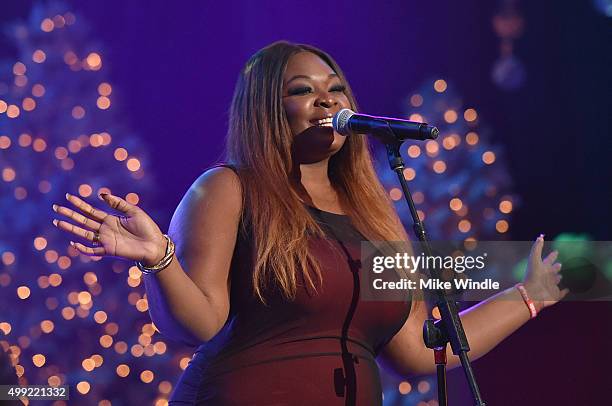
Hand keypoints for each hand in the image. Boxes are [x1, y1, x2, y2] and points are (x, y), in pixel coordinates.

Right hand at [52, 193, 166, 265]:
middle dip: (70, 215)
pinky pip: (93, 251)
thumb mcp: (133, 211)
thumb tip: (101, 194)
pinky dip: (83, 248)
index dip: (79, 204)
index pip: (90, 211)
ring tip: (58, 222)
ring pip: (84, 234)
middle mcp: (105, 229)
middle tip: (56, 208)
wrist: (155, 244)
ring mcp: (106, 240)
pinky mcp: (110, 250)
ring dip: (71, 228)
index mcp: (110, 219)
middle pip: (83, 221)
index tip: (68, 197)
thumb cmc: (147, 228)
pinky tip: (74, 242)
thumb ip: (117, 203)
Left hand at [523, 235, 568, 310]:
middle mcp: (546, 276)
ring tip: (561, 275)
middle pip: (552, 270)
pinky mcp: (555, 294)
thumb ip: (537, 248)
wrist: (532, 292)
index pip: (548, 260)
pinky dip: (565, 291)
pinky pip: (561, 293)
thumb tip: (540, 237)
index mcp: (542, 268)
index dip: (552, 256)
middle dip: (556, 267)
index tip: (556, 251)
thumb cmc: (533, 275)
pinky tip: (568, 289)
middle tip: (560, 263)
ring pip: (555, 280)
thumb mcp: (534, 259)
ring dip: (558, 277)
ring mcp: (551, 285)